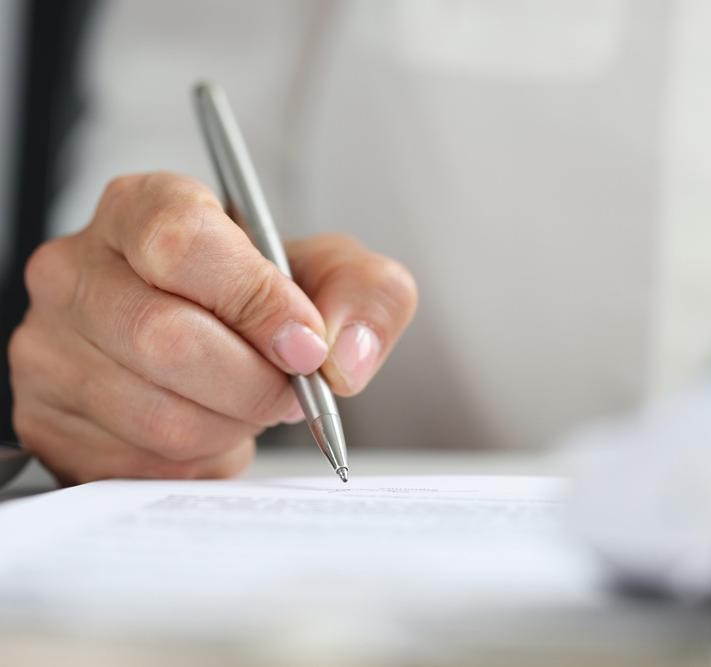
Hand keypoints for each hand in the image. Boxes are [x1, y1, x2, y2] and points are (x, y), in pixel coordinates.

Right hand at [9, 173, 416, 483]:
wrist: (213, 340)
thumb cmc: (265, 298)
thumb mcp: (333, 275)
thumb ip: (366, 295)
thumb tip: (345, 357)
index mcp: (143, 209)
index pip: (182, 245)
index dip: (255, 302)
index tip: (305, 343)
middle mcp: (78, 270)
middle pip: (167, 340)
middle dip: (255, 383)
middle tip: (289, 389)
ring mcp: (49, 346)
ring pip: (158, 416)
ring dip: (232, 425)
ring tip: (247, 402)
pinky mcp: (47, 419)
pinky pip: (141, 464)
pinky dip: (200, 458)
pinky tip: (209, 424)